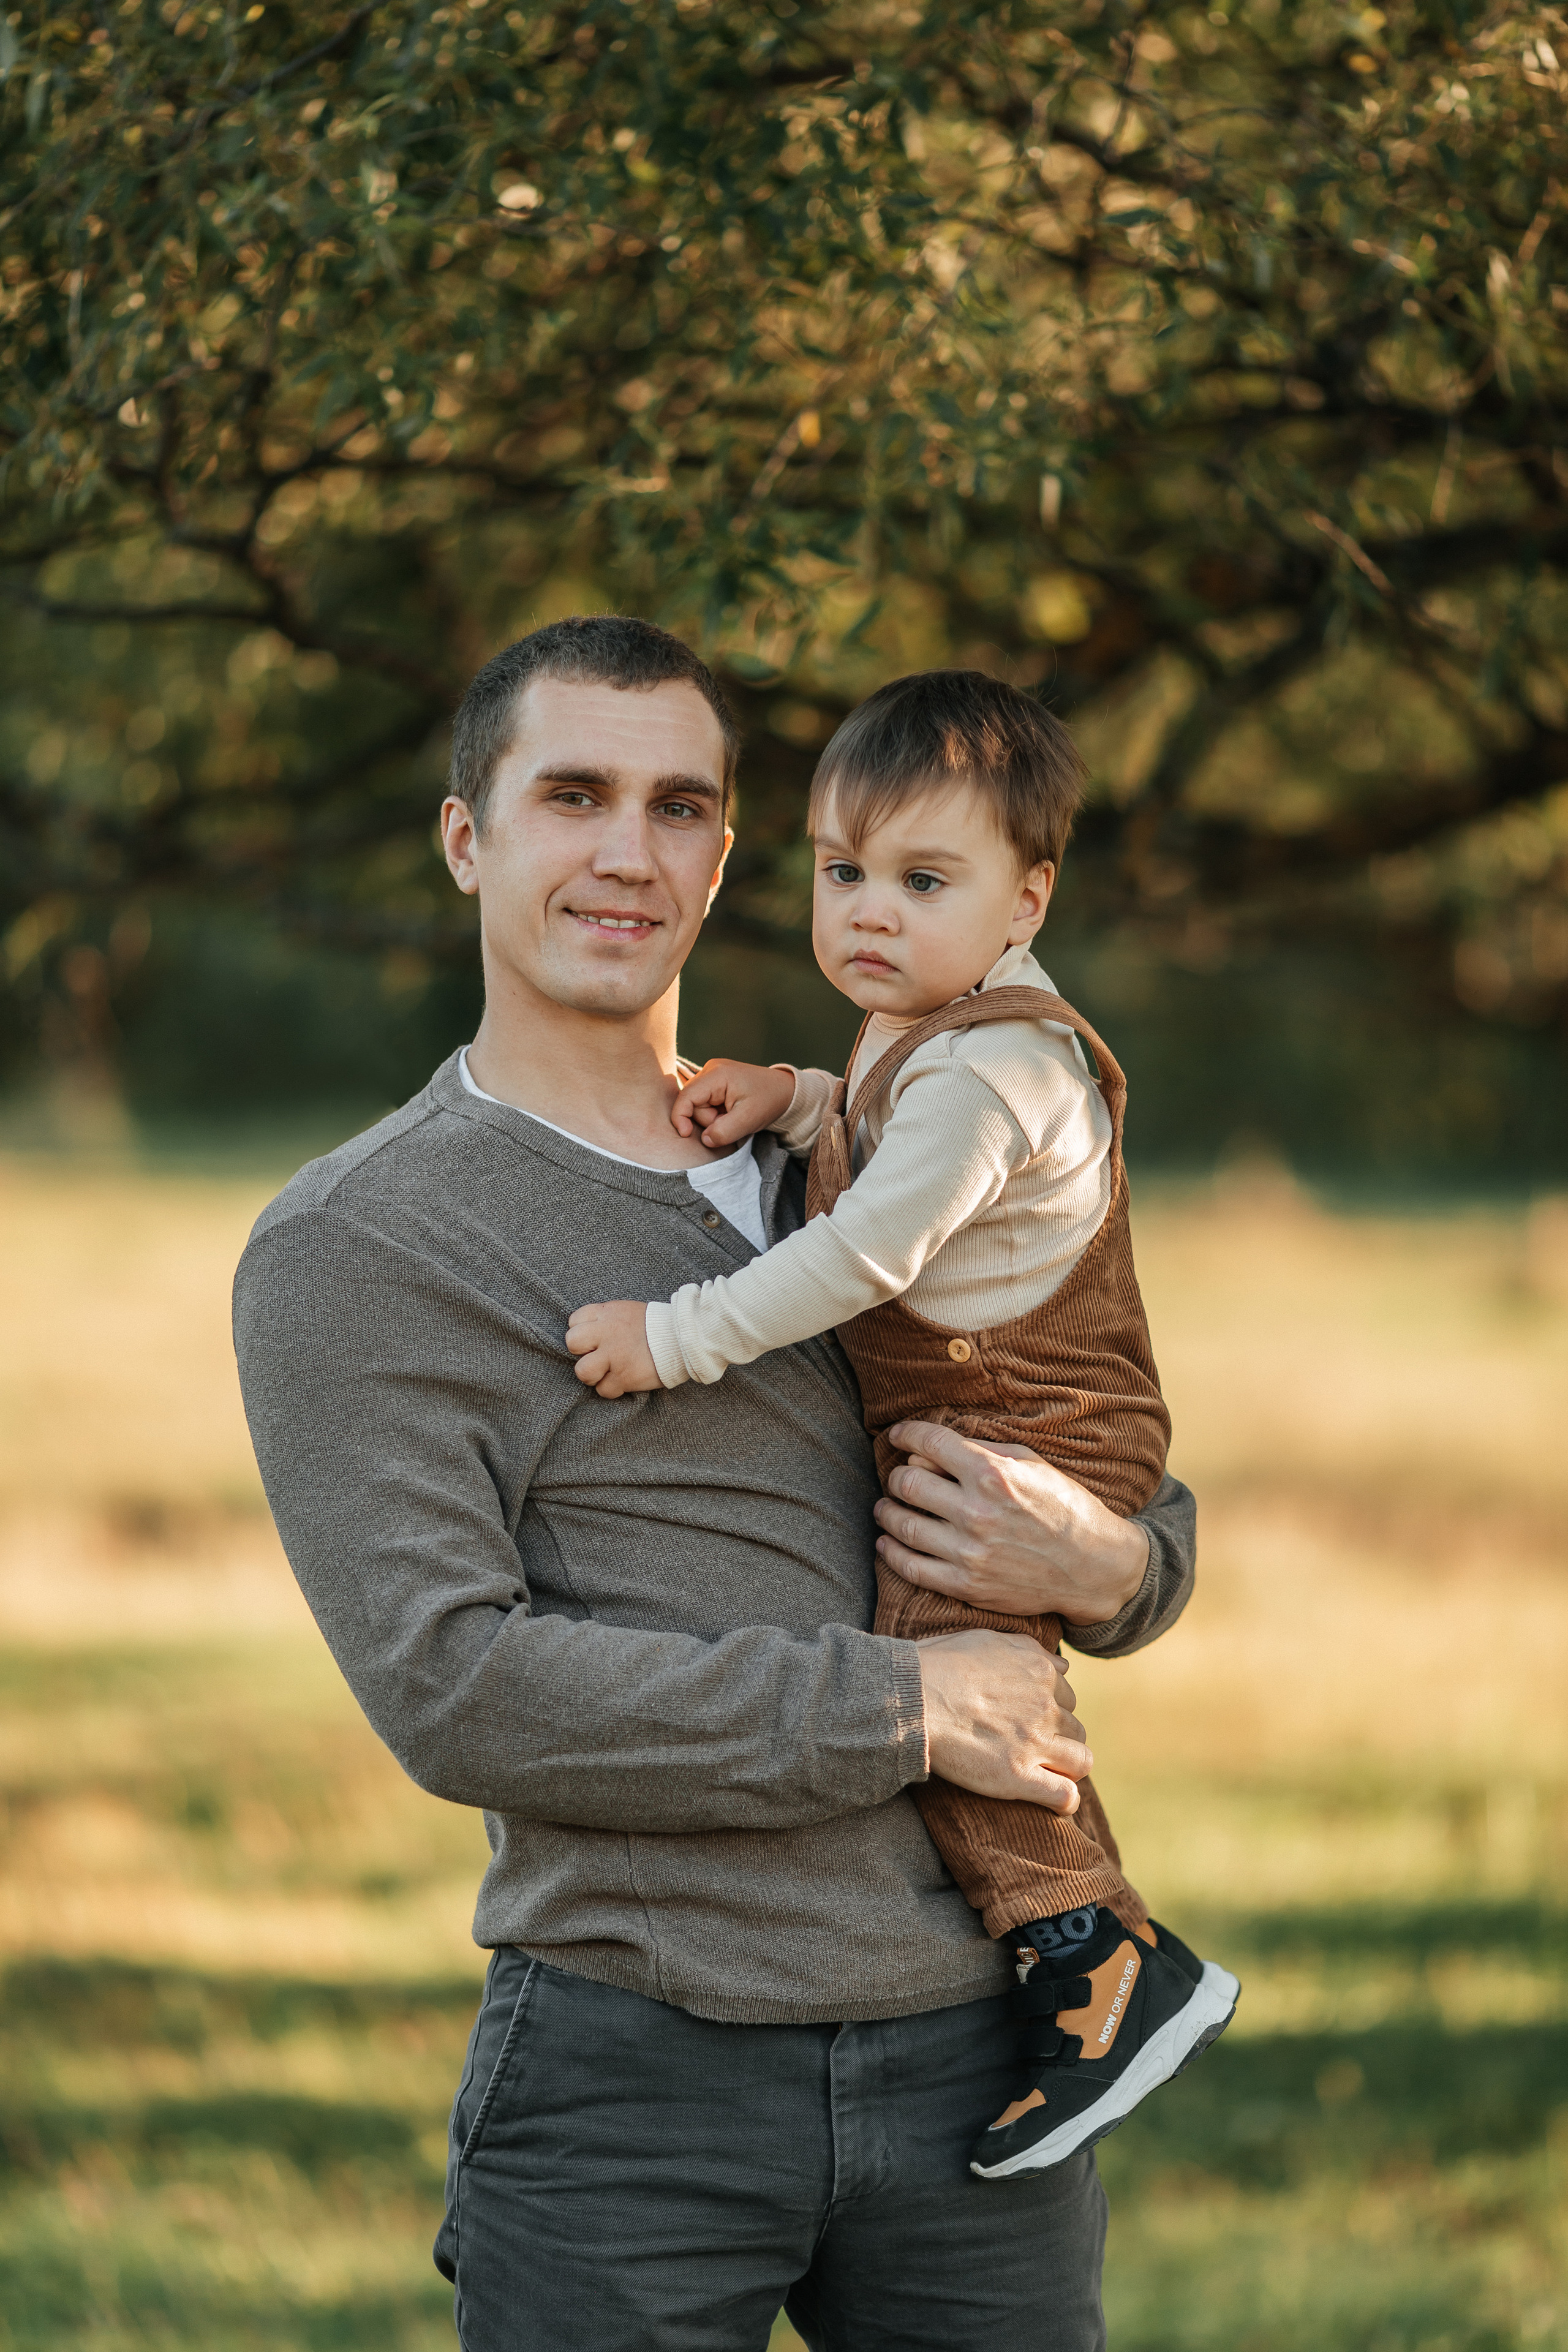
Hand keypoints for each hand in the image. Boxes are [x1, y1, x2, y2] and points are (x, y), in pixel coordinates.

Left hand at [566, 1301, 661, 1396]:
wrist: (683, 1338)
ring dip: (592, 1375)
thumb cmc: (656, 1325)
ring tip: (605, 1373)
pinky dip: (611, 1389)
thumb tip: (589, 1333)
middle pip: (572, 1343)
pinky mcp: (624, 1377)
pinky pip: (603, 1390)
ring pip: (582, 1371)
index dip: (582, 1332)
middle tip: (596, 1357)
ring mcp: (614, 1356)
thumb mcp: (628, 1311)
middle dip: (581, 1353)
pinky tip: (622, 1381)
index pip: (574, 1321)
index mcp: (607, 1313)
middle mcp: (607, 1333)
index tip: (593, 1339)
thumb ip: (606, 1319)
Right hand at [671, 1058, 796, 1147]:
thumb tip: (704, 1139)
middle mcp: (711, 1070)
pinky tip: (730, 1112)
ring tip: (734, 1115)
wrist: (785, 1092)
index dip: (680, 1118)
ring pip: (698, 1105)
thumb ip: (723, 1132)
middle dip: (709, 1119)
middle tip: (732, 1121)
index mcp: (716, 1074)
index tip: (686, 1135)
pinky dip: (716, 1113)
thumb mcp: (748, 1120)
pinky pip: (705, 1102)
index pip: (686, 1097)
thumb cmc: (769, 1101)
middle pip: (692, 1103)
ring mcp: (713, 1074)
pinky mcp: (716, 1082)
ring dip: (713, 1117)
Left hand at [874, 1421, 1150, 1626]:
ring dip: (887, 1511)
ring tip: (885, 1506)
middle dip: (897, 1474)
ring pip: (903, 1525)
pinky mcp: (967, 1585)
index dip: (905, 1434)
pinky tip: (887, 1541)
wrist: (1094, 1567)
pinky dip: (891, 1551)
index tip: (896, 1435)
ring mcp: (969, 1552)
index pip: (930, 1443)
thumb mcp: (1031, 1463)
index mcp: (993, 1474)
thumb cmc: (1063, 1506)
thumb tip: (931, 1446)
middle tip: (899, 1476)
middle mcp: (977, 1512)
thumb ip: (981, 1449)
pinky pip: (911, 1567)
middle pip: (908, 1483)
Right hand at [916, 1628, 1090, 1810]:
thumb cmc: (937, 1665)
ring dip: (1066, 1766)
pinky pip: (1065, 1796)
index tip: (1030, 1719)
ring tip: (1045, 1772)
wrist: (912, 1698)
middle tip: (1030, 1746)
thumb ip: (1023, 1648)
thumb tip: (1047, 1659)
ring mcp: (1035, 1740)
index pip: (1066, 1694)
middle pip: (1074, 1727)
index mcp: (1040, 1669)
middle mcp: (1046, 1703)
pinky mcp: (1019, 1775)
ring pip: (1081, 1760)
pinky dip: (1064, 1801)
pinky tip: (1054, 1802)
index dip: (1050, 1709)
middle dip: (1058, 1737)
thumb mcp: (988, 1638)